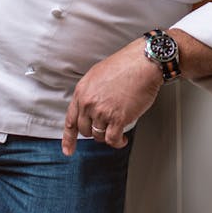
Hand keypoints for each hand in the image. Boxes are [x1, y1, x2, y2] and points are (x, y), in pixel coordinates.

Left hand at [61, 40, 161, 155]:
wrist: (143, 62)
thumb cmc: (126, 64)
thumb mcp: (98, 74)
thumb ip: (90, 92)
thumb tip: (90, 106)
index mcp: (82, 91)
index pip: (70, 120)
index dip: (68, 138)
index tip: (68, 150)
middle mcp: (89, 103)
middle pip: (85, 130)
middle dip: (95, 132)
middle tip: (106, 128)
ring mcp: (102, 111)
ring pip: (99, 136)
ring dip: (108, 135)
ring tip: (118, 131)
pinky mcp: (118, 118)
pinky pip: (113, 139)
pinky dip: (118, 142)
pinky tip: (123, 139)